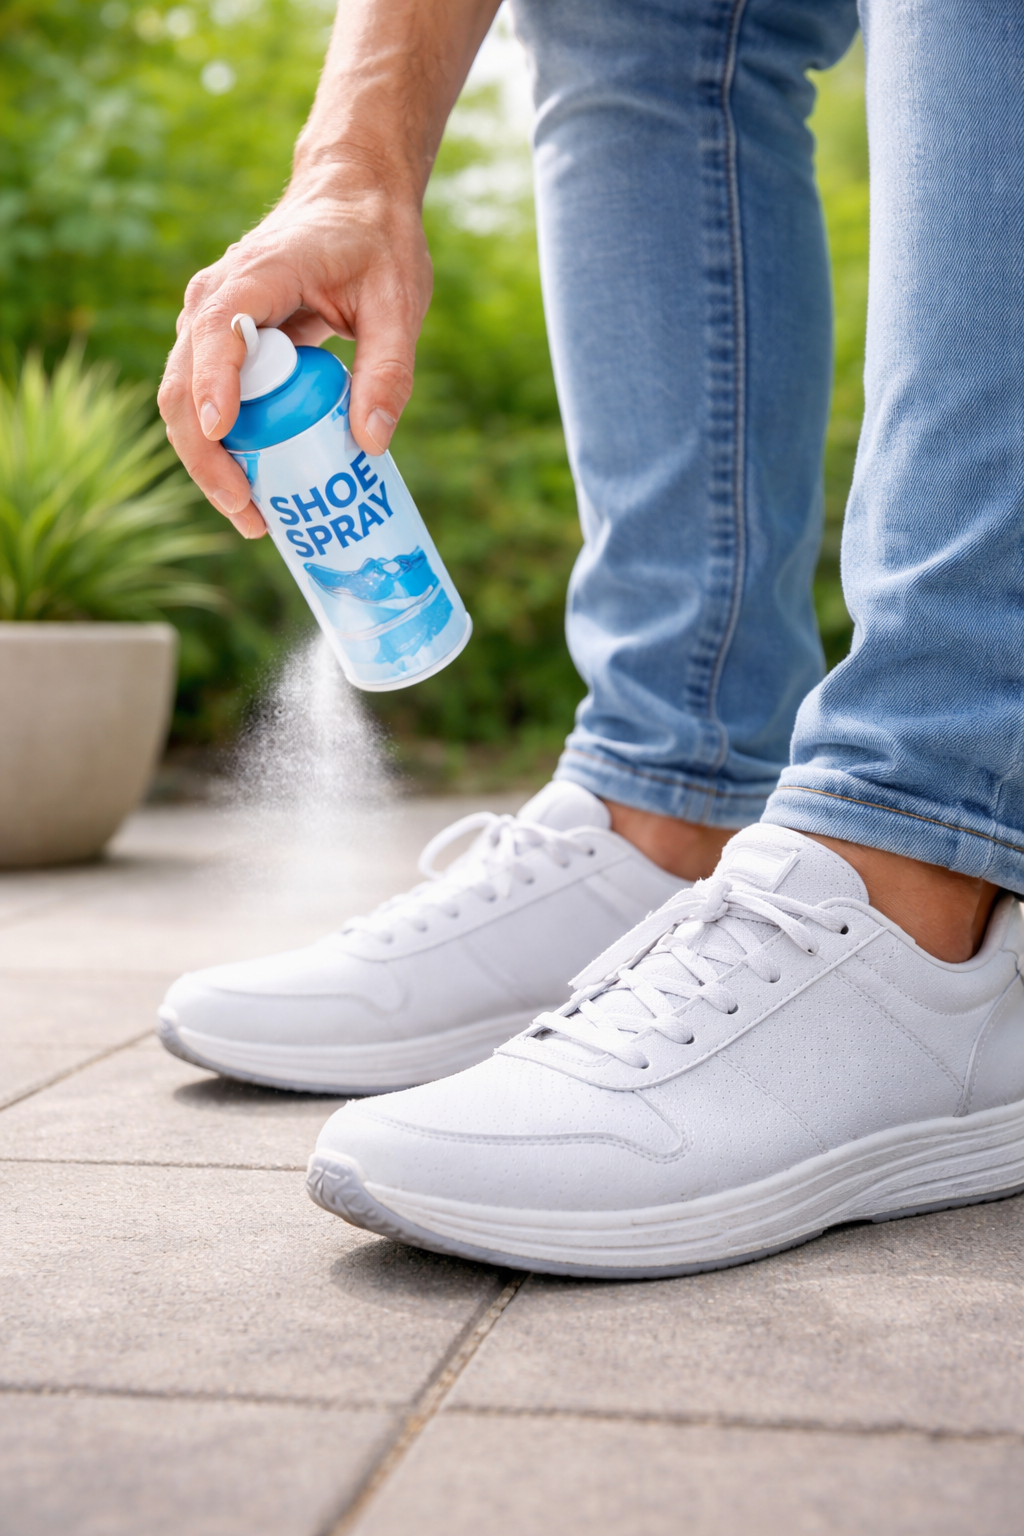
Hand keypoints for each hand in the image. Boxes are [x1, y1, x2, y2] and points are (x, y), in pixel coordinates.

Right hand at [158, 176, 431, 538]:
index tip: (224, 434)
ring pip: (184, 400)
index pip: (217, 330)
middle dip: (207, 456)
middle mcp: (215, 297)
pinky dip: (222, 447)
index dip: (214, 384)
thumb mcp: (400, 302)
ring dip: (209, 462)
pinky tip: (255, 486)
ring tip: (254, 516)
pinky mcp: (219, 344)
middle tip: (251, 515)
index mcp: (258, 274)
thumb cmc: (376, 241)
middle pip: (184, 384)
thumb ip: (389, 369)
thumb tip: (371, 444)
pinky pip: (206, 401)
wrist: (351, 196)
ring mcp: (209, 321)